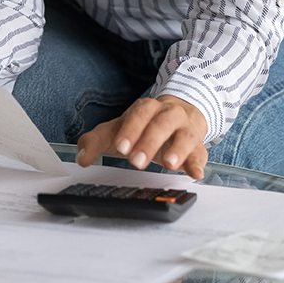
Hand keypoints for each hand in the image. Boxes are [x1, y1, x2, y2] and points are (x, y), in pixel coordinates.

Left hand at [75, 95, 207, 179]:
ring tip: (170, 164)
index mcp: (147, 109)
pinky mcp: (197, 146)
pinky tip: (195, 173)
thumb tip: (82, 158)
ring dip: (179, 150)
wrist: (179, 113)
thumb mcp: (119, 129)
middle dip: (150, 142)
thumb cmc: (144, 125)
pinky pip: (201, 153)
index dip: (131, 129)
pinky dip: (198, 163)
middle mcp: (169, 115)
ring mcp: (185, 130)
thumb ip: (97, 141)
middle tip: (137, 161)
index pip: (139, 115)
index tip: (122, 147)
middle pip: (161, 124)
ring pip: (185, 136)